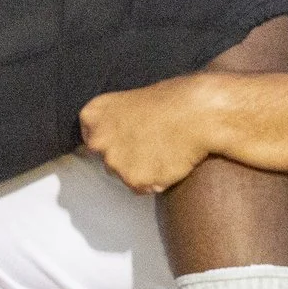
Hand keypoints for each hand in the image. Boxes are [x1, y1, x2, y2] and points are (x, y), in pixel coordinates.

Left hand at [79, 75, 214, 193]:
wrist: (197, 113)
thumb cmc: (172, 101)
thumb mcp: (132, 101)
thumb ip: (116, 122)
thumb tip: (117, 137)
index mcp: (94, 114)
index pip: (91, 138)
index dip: (113, 141)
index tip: (128, 139)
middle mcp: (98, 140)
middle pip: (107, 160)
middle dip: (126, 157)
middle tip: (151, 145)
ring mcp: (115, 161)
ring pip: (124, 176)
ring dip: (141, 170)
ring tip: (163, 151)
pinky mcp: (134, 180)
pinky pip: (141, 187)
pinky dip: (154, 180)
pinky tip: (168, 162)